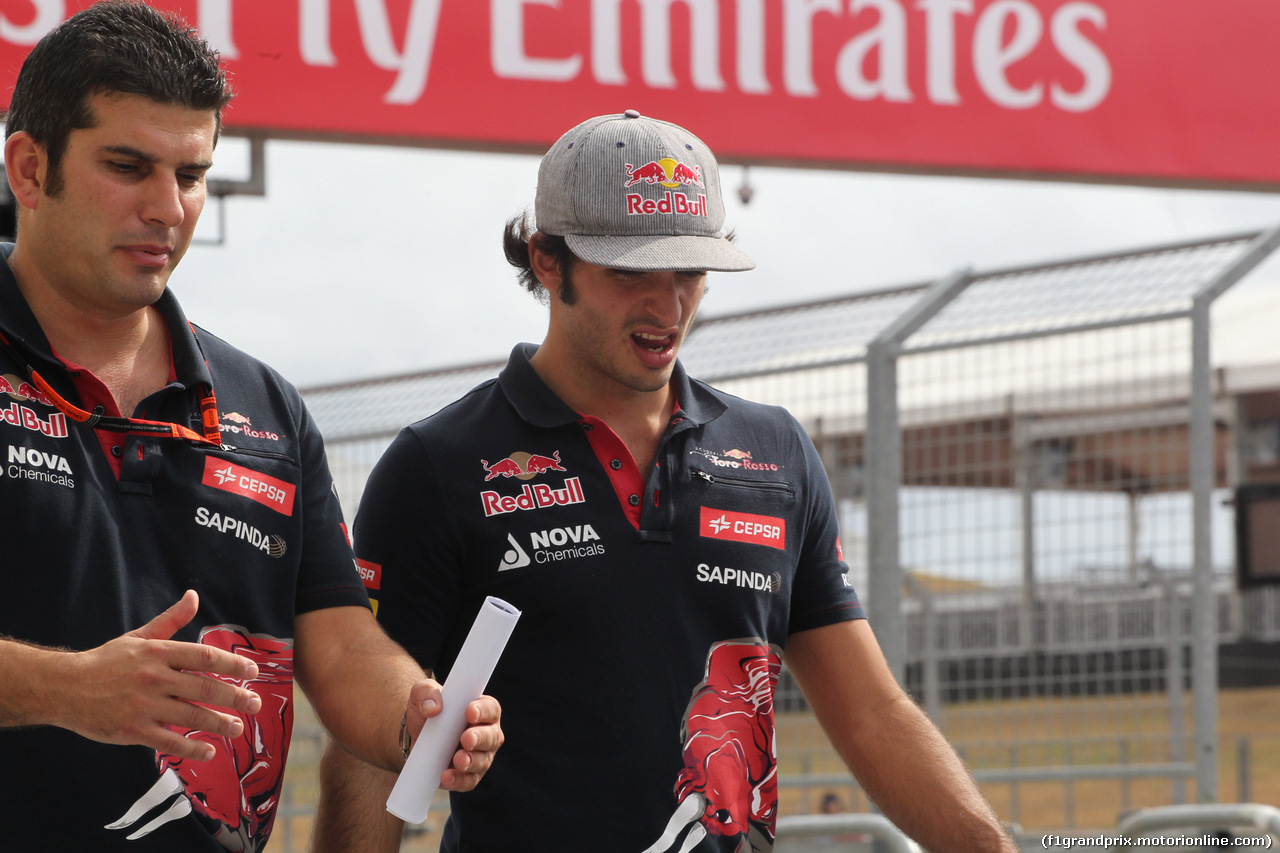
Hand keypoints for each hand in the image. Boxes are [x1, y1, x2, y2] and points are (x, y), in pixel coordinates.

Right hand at [54, 590, 261, 760]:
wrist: (63, 687)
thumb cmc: (105, 661)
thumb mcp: (139, 637)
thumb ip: (170, 620)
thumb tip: (194, 596)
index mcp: (158, 653)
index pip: (204, 657)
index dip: (232, 665)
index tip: (253, 672)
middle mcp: (154, 677)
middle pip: (204, 688)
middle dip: (235, 697)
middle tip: (255, 704)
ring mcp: (144, 705)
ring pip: (191, 716)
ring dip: (220, 724)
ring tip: (239, 728)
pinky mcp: (133, 730)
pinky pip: (169, 741)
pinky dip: (192, 748)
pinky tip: (210, 751)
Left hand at [403, 680, 502, 791]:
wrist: (413, 735)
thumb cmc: (426, 708)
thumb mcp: (422, 692)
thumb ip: (426, 692)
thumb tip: (433, 708)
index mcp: (482, 709)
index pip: (491, 709)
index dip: (483, 711)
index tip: (470, 712)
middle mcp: (487, 733)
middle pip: (492, 737)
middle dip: (480, 738)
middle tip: (466, 739)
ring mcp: (480, 756)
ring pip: (483, 761)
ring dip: (471, 761)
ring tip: (458, 760)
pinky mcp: (467, 775)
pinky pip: (468, 781)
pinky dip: (458, 781)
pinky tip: (446, 777)